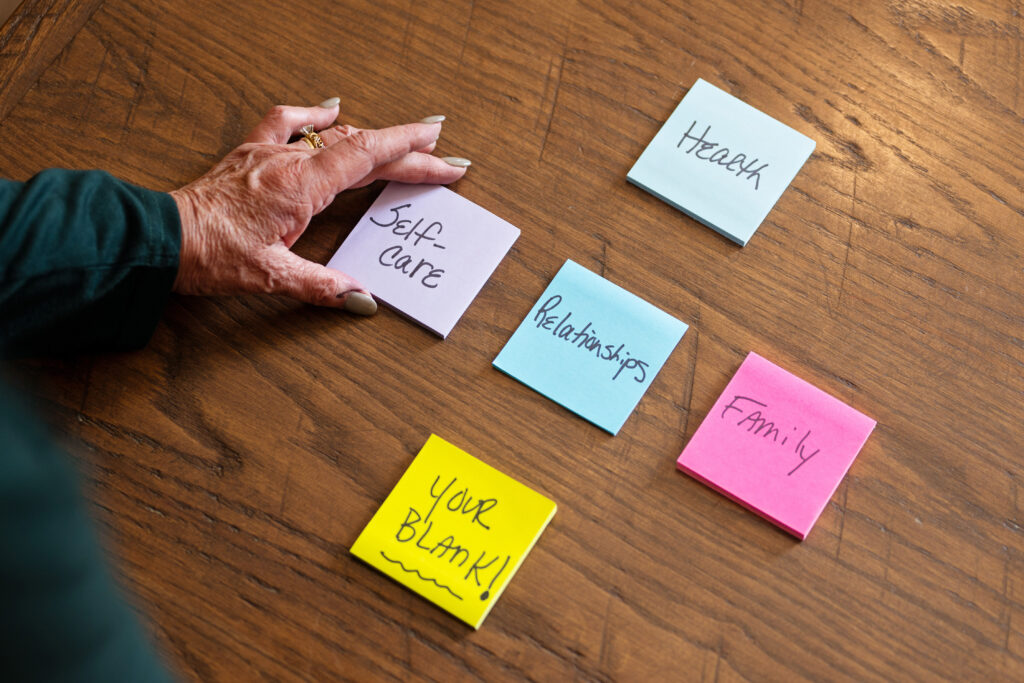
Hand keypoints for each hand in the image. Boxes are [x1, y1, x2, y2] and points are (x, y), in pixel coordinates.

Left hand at [170, 100, 469, 313]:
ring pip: (332, 135)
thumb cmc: (208, 254)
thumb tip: (360, 299)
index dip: (411, 155)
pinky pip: (286, 122)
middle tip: (443, 160)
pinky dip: (312, 113)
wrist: (160, 237)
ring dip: (372, 137)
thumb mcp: (271, 276)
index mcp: (301, 187)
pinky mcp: (250, 155)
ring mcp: (269, 154)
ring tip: (403, 142)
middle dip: (407, 153)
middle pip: (361, 148)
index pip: (369, 158)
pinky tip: (328, 107)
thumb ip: (321, 286)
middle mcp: (289, 162)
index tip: (444, 156)